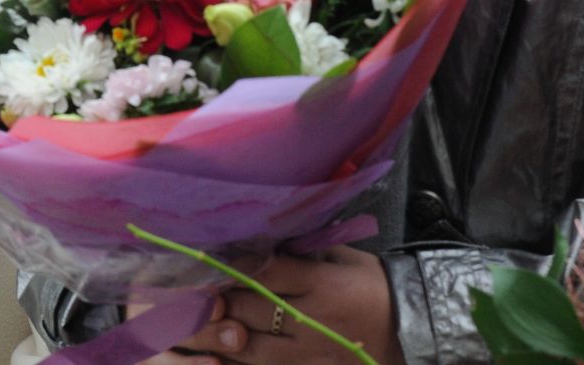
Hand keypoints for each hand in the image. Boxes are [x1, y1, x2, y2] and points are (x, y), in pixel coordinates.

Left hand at [142, 248, 405, 364]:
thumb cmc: (372, 283)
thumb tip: (253, 232)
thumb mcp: (341, 256)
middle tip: (170, 289)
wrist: (413, 328)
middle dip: (209, 300)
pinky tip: (211, 354)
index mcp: (319, 282)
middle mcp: (311, 319)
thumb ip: (300, 248)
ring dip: (212, 336)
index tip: (193, 255)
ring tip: (178, 324)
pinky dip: (236, 362)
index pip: (262, 270)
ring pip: (249, 348)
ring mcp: (310, 352)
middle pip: (248, 310)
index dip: (224, 265)